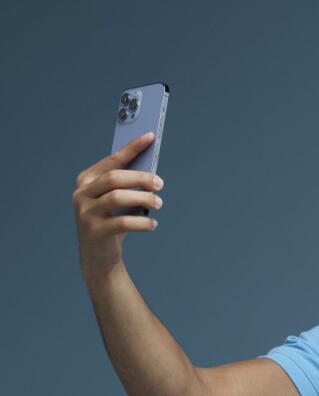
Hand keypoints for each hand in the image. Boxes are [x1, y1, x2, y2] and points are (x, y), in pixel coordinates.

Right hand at [72, 131, 162, 280]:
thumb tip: (151, 172)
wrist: (98, 259)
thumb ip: (127, 187)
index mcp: (86, 180)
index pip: (112, 160)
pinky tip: (153, 225)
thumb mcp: (117, 203)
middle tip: (160, 183)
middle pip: (114, 178)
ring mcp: (85, 213)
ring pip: (117, 198)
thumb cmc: (111, 224)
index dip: (132, 148)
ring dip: (143, 199)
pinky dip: (142, 223)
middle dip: (140, 178)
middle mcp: (81, 194)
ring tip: (158, 203)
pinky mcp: (94, 232)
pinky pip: (122, 223)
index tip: (150, 136)